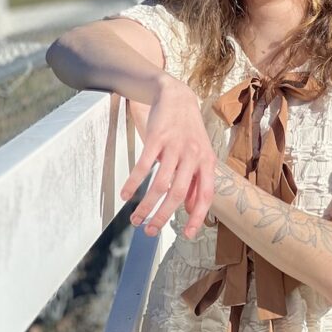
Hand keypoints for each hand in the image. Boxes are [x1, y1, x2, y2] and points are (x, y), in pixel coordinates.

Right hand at [121, 76, 216, 239]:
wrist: (177, 96)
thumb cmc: (189, 130)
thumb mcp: (200, 154)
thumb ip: (197, 180)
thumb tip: (191, 208)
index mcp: (207, 162)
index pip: (205, 195)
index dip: (198, 217)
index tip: (188, 235)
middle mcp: (193, 155)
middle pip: (178, 193)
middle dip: (162, 216)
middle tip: (150, 231)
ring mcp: (174, 146)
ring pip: (159, 183)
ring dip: (145, 205)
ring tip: (135, 219)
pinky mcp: (157, 138)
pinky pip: (143, 166)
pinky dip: (133, 183)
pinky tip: (125, 194)